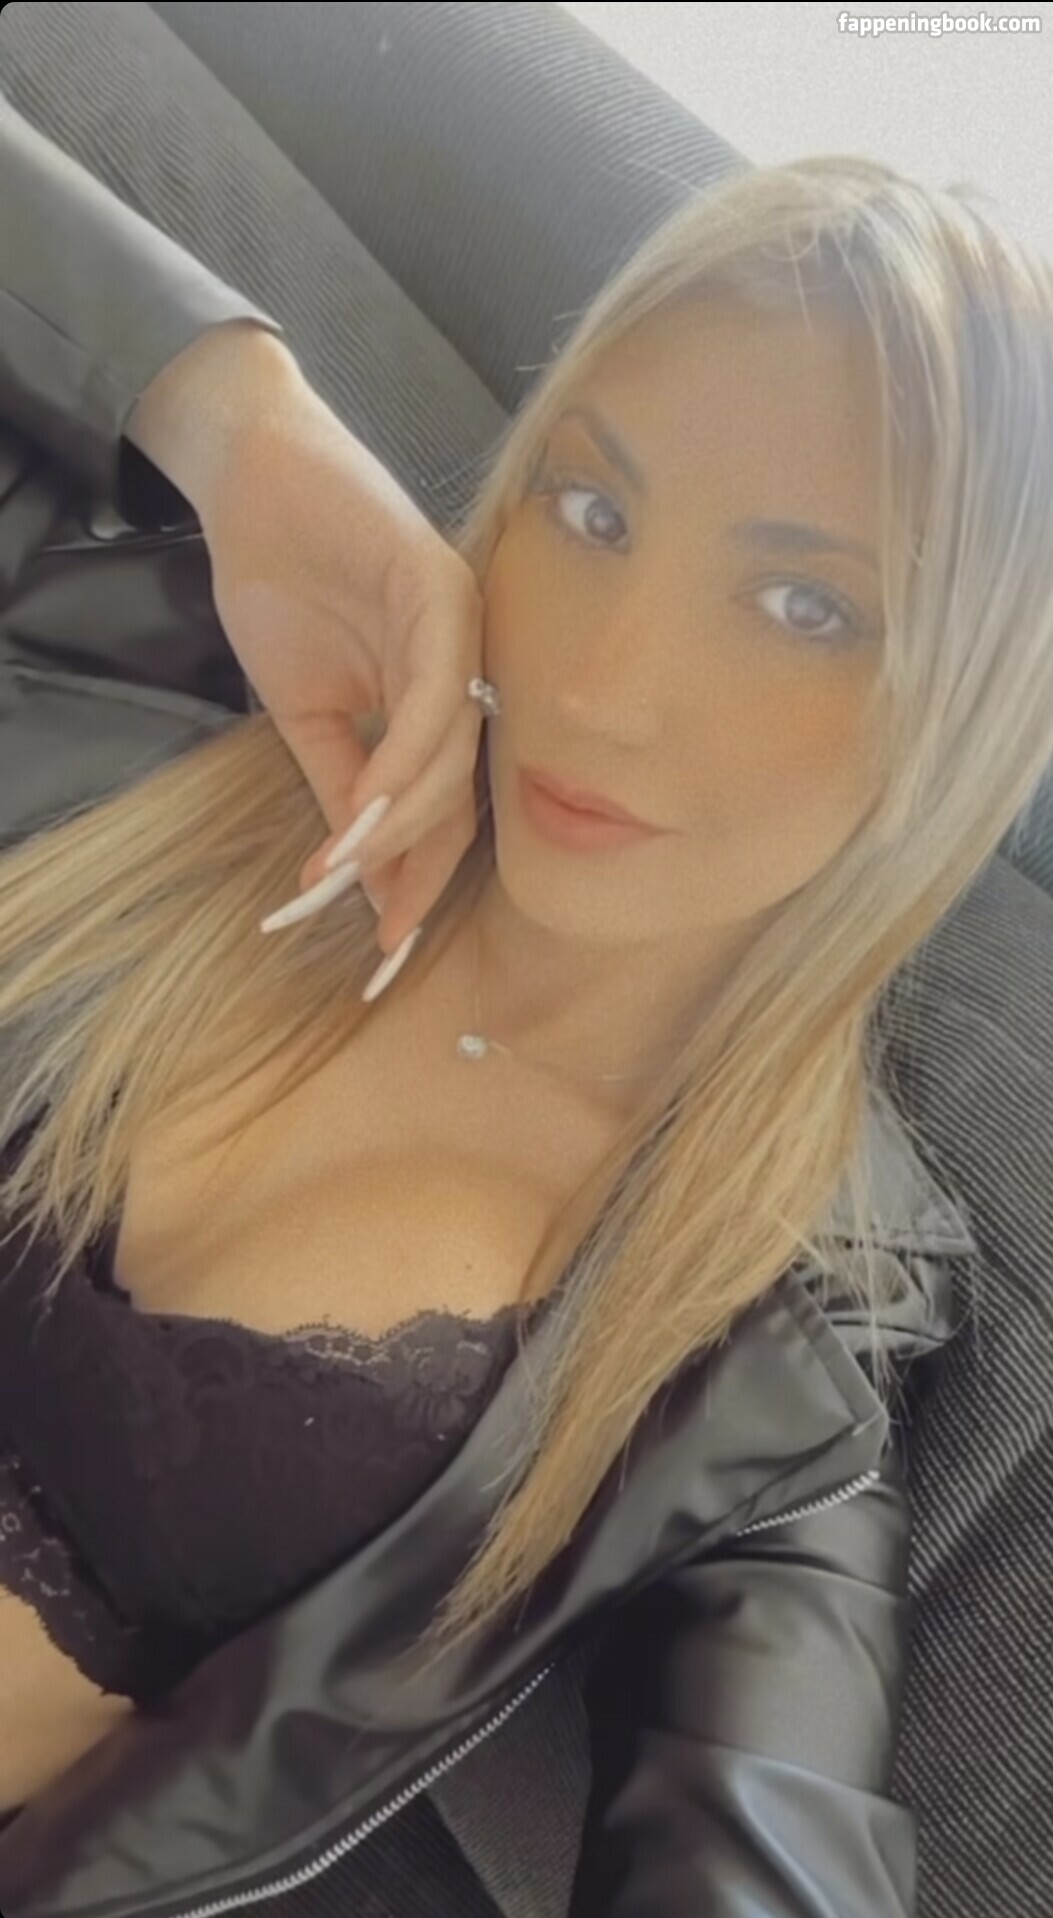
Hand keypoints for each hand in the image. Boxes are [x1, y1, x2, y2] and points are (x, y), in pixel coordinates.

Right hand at [128, 329, 486, 953]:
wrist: (250, 484)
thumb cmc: (282, 586)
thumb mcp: (305, 711)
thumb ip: (339, 781)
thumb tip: (351, 868)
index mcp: (441, 700)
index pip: (445, 806)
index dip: (419, 876)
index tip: (386, 941)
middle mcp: (467, 670)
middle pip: (461, 791)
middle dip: (420, 868)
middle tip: (382, 931)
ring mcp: (462, 629)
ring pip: (452, 751)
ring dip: (401, 822)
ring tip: (350, 872)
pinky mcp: (441, 589)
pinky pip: (436, 693)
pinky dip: (400, 757)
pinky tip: (364, 806)